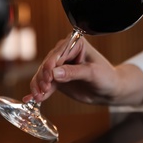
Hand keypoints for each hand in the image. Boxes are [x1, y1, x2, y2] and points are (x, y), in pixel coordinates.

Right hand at [22, 34, 142, 105]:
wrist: (109, 90)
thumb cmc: (106, 77)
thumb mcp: (92, 73)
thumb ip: (74, 72)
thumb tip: (55, 73)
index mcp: (76, 43)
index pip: (59, 53)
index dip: (51, 65)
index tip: (49, 77)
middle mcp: (65, 51)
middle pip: (48, 63)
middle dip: (43, 76)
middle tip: (43, 89)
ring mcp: (59, 65)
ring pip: (43, 73)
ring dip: (39, 85)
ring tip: (38, 96)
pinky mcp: (56, 78)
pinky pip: (44, 83)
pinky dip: (39, 91)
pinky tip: (33, 98)